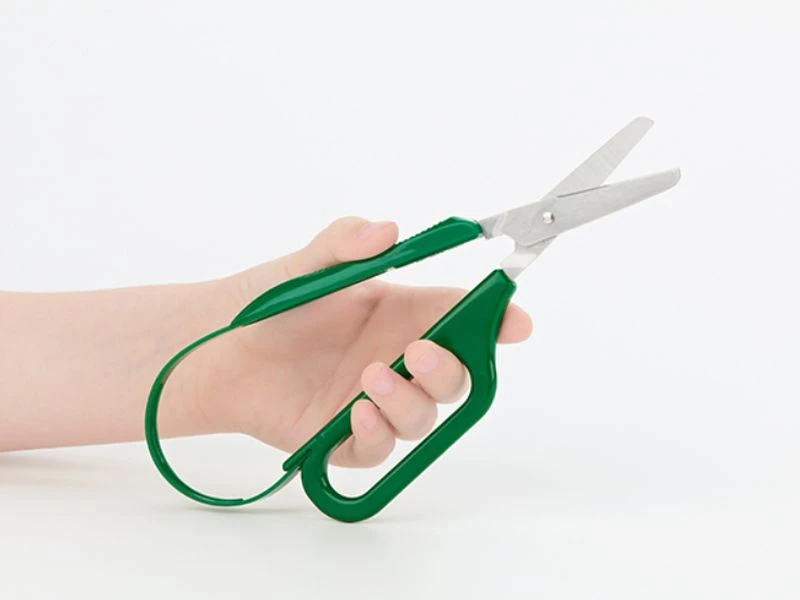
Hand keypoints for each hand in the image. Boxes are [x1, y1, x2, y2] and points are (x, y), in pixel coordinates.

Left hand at [183, 218, 531, 467]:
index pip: (462, 317)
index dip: (496, 320)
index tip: (515, 321)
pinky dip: (377, 436)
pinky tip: (356, 413)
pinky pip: (380, 450)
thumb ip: (344, 244)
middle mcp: (395, 358)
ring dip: (409, 401)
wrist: (215, 350)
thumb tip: (388, 230)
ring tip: (372, 378)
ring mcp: (372, 401)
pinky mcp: (343, 438)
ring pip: (423, 418)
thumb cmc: (266, 304)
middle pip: (454, 375)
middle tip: (421, 351)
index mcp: (399, 314)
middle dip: (451, 368)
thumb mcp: (305, 266)